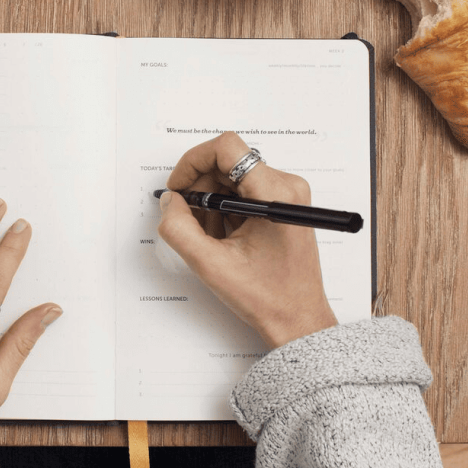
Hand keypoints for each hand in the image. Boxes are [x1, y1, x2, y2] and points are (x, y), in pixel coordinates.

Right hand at [158, 132, 337, 347]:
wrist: (297, 319)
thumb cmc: (268, 297)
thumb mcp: (211, 265)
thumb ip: (179, 228)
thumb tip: (170, 201)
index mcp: (275, 194)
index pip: (227, 148)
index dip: (193, 162)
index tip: (179, 187)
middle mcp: (286, 186)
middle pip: (227, 162)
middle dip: (201, 188)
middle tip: (189, 219)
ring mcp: (287, 194)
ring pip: (233, 177)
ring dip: (212, 202)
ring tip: (211, 237)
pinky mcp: (283, 204)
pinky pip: (244, 190)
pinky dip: (225, 209)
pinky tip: (225, 238)